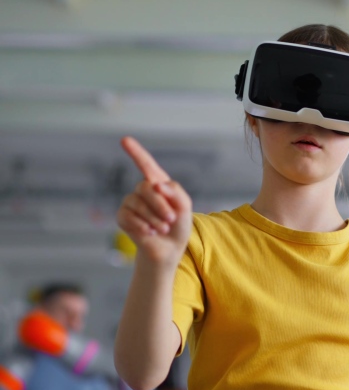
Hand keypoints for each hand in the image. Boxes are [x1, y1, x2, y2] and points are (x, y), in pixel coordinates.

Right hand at [117, 137, 192, 266]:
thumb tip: (158, 184)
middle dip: (160, 205)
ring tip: (162, 229)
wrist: (168, 250)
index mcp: (159, 184)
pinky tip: (148, 232)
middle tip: (170, 220)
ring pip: (136, 204)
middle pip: (145, 188)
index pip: (146, 164)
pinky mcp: (123, 217)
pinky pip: (126, 216)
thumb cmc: (178, 227)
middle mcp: (143, 191)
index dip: (136, 152)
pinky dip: (140, 225)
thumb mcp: (185, 209)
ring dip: (153, 219)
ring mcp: (131, 203)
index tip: (124, 140)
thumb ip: (176, 193)